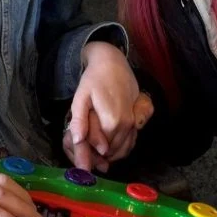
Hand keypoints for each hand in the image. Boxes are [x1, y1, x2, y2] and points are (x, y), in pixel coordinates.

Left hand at [63, 42, 152, 171]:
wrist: (113, 62)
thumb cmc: (94, 79)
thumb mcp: (81, 98)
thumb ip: (79, 121)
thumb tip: (77, 141)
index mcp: (112, 121)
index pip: (102, 149)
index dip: (90, 153)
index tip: (82, 150)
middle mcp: (127, 124)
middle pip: (113, 150)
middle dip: (100, 154)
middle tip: (86, 148)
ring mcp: (134, 122)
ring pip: (123, 148)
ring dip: (111, 153)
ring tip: (95, 146)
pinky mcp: (138, 118)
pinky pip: (131, 141)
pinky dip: (121, 147)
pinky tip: (109, 143)